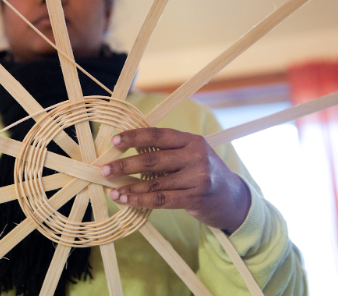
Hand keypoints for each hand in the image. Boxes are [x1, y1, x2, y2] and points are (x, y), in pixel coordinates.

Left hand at [101, 128, 250, 233]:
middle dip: (125, 165)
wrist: (232, 198)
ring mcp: (198, 177)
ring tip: (113, 191)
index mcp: (191, 140)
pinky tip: (127, 201)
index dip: (135, 137)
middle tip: (104, 169)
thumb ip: (166, 151)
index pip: (158, 135)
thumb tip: (126, 150)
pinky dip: (141, 200)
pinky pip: (162, 199)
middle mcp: (196, 156)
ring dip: (130, 187)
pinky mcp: (196, 198)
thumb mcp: (190, 155)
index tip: (114, 141)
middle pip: (153, 159)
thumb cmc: (201, 173)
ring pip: (155, 182)